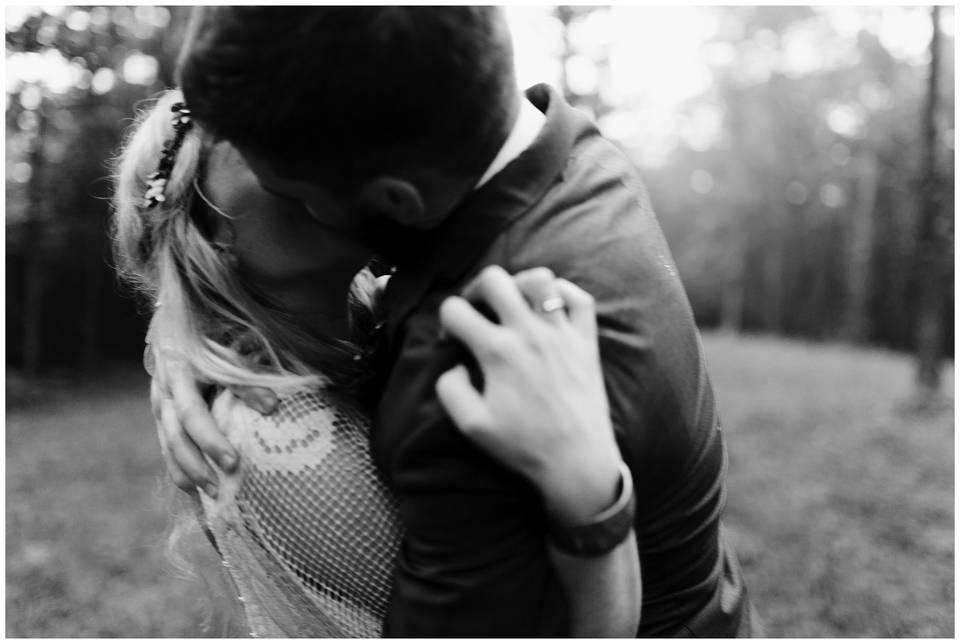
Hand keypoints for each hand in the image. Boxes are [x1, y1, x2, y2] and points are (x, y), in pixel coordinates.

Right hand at [148, 338, 275, 496]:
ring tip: (210, 495)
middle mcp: (164, 391)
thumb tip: (272, 407)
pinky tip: (194, 488)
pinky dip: (179, 468)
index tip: (233, 462)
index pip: (193, 415)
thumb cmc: (213, 336)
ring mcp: (159, 404)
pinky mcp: (162, 414)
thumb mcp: (230, 352)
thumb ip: (248, 380)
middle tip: (220, 488)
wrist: (180, 321)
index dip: (211, 440)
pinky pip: (166, 446)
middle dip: (198, 465)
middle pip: (177, 436)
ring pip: (167, 445)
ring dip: (187, 473)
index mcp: (179, 372)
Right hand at [436, 266, 622, 523]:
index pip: (456, 309)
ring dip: (519, 284)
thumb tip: (455, 364)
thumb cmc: (524, 446)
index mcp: (497, 352)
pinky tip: (549, 309)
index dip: (446, 322)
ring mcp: (562, 334)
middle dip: (476, 289)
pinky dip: (563, 293)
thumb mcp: (472, 425)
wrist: (577, 462)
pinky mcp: (587, 342)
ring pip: (540, 279)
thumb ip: (449, 389)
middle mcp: (529, 334)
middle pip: (495, 279)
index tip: (453, 341)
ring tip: (513, 304)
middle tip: (477, 310)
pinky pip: (580, 298)